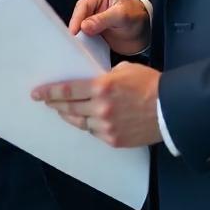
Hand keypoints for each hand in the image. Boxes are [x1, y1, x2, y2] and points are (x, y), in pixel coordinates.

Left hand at [31, 62, 161, 147]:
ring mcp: (107, 126)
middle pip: (70, 108)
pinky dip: (88, 125)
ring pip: (80, 122)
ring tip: (63, 111)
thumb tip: (94, 82)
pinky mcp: (114, 140)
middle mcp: (100, 108)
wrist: (172, 109)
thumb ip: (105, 76)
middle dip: (55, 105)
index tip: (37, 94)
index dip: (50, 92)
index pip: (68, 90)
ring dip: (69, 116)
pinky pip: (94, 133)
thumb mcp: (124, 70)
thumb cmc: (150, 84)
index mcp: (101, 87)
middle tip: (46, 102)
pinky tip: (85, 121)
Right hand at [69, 0, 149, 55]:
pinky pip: (86, 37)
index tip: (75, 30)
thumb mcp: (122, 16)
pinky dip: (84, 43)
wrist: (147, 33)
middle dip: (75, 27)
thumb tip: (84, 26)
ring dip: (79, 36)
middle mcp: (96, 6)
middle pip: (79, 16)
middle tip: (73, 39)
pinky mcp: (96, 32)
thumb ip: (103, 19)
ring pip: (81, 27)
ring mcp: (95, 20)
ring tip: (76, 45)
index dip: (77, 17)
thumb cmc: (138, 17)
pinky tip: (83, 48)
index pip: (84, 5)